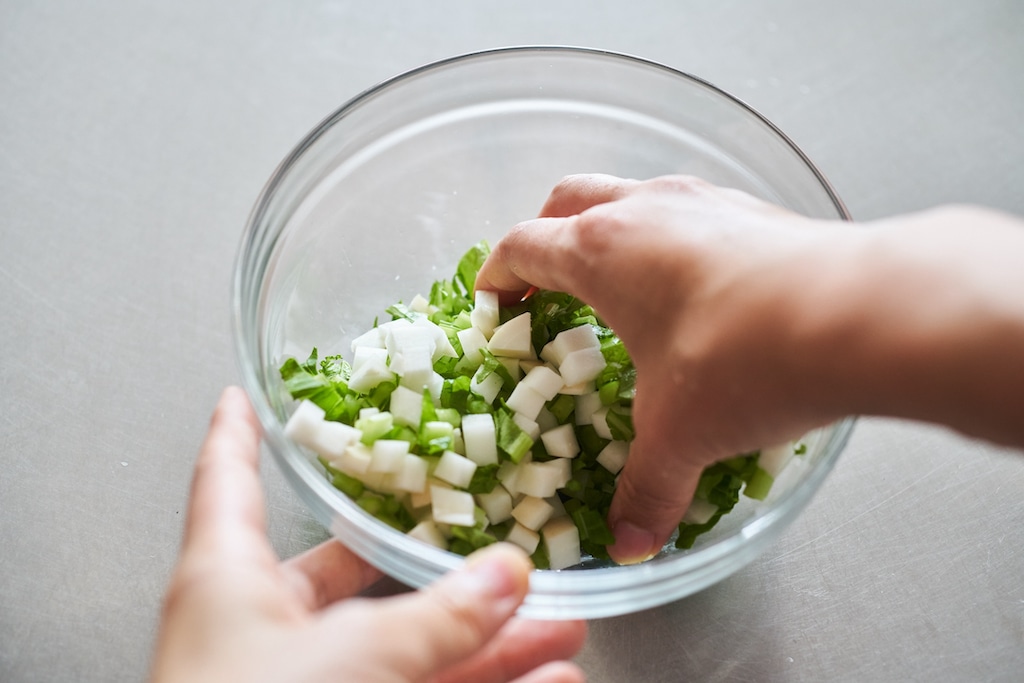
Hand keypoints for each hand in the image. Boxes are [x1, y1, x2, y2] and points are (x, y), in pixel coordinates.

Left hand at [150, 387, 586, 682]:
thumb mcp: (350, 661)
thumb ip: (436, 621)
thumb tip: (510, 574)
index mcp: (228, 582)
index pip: (230, 479)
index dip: (240, 431)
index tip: (246, 395)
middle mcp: (262, 630)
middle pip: (358, 574)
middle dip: (443, 568)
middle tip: (503, 551)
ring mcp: (304, 682)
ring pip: (409, 647)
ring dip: (487, 641)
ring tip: (562, 627)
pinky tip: (543, 682)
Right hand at [475, 174, 1023, 563]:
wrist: (861, 315)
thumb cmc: (743, 360)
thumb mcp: (679, 434)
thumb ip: (647, 489)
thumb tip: (631, 542)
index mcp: (599, 252)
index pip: (522, 247)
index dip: (499, 278)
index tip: (494, 306)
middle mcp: (645, 209)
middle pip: (568, 201)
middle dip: (545, 240)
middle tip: (545, 288)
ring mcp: (704, 200)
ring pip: (632, 195)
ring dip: (612, 231)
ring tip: (620, 287)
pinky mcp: (756, 210)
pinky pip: (692, 212)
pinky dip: (672, 241)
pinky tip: (696, 290)